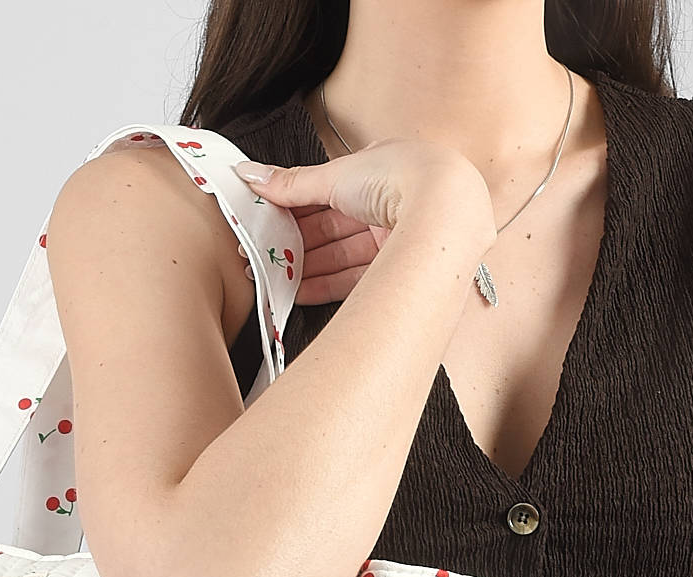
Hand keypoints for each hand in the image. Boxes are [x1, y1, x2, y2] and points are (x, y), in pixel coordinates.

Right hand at [233, 141, 493, 308]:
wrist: (445, 211)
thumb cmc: (398, 177)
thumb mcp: (336, 175)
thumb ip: (291, 183)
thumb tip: (247, 174)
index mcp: (378, 168)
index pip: (327, 191)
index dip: (294, 207)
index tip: (265, 223)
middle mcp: (388, 202)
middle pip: (332, 226)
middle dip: (295, 242)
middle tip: (259, 257)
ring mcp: (394, 237)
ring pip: (341, 254)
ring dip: (306, 267)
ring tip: (271, 279)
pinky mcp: (397, 267)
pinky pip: (355, 277)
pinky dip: (326, 285)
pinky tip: (298, 293)